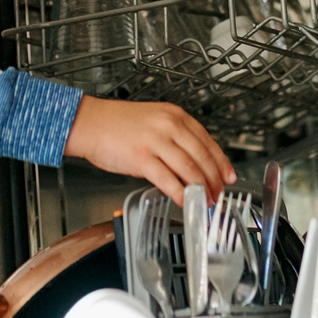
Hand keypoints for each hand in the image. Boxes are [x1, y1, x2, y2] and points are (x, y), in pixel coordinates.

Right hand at [64, 96, 235, 200]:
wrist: (89, 122)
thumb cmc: (116, 124)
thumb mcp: (153, 119)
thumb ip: (174, 136)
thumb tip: (192, 162)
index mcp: (175, 115)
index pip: (208, 141)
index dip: (221, 163)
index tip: (228, 176)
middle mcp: (169, 126)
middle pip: (202, 157)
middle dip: (214, 180)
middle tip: (218, 195)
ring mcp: (156, 141)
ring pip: (190, 169)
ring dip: (201, 190)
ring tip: (205, 202)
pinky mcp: (143, 158)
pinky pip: (169, 180)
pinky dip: (181, 194)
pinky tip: (185, 201)